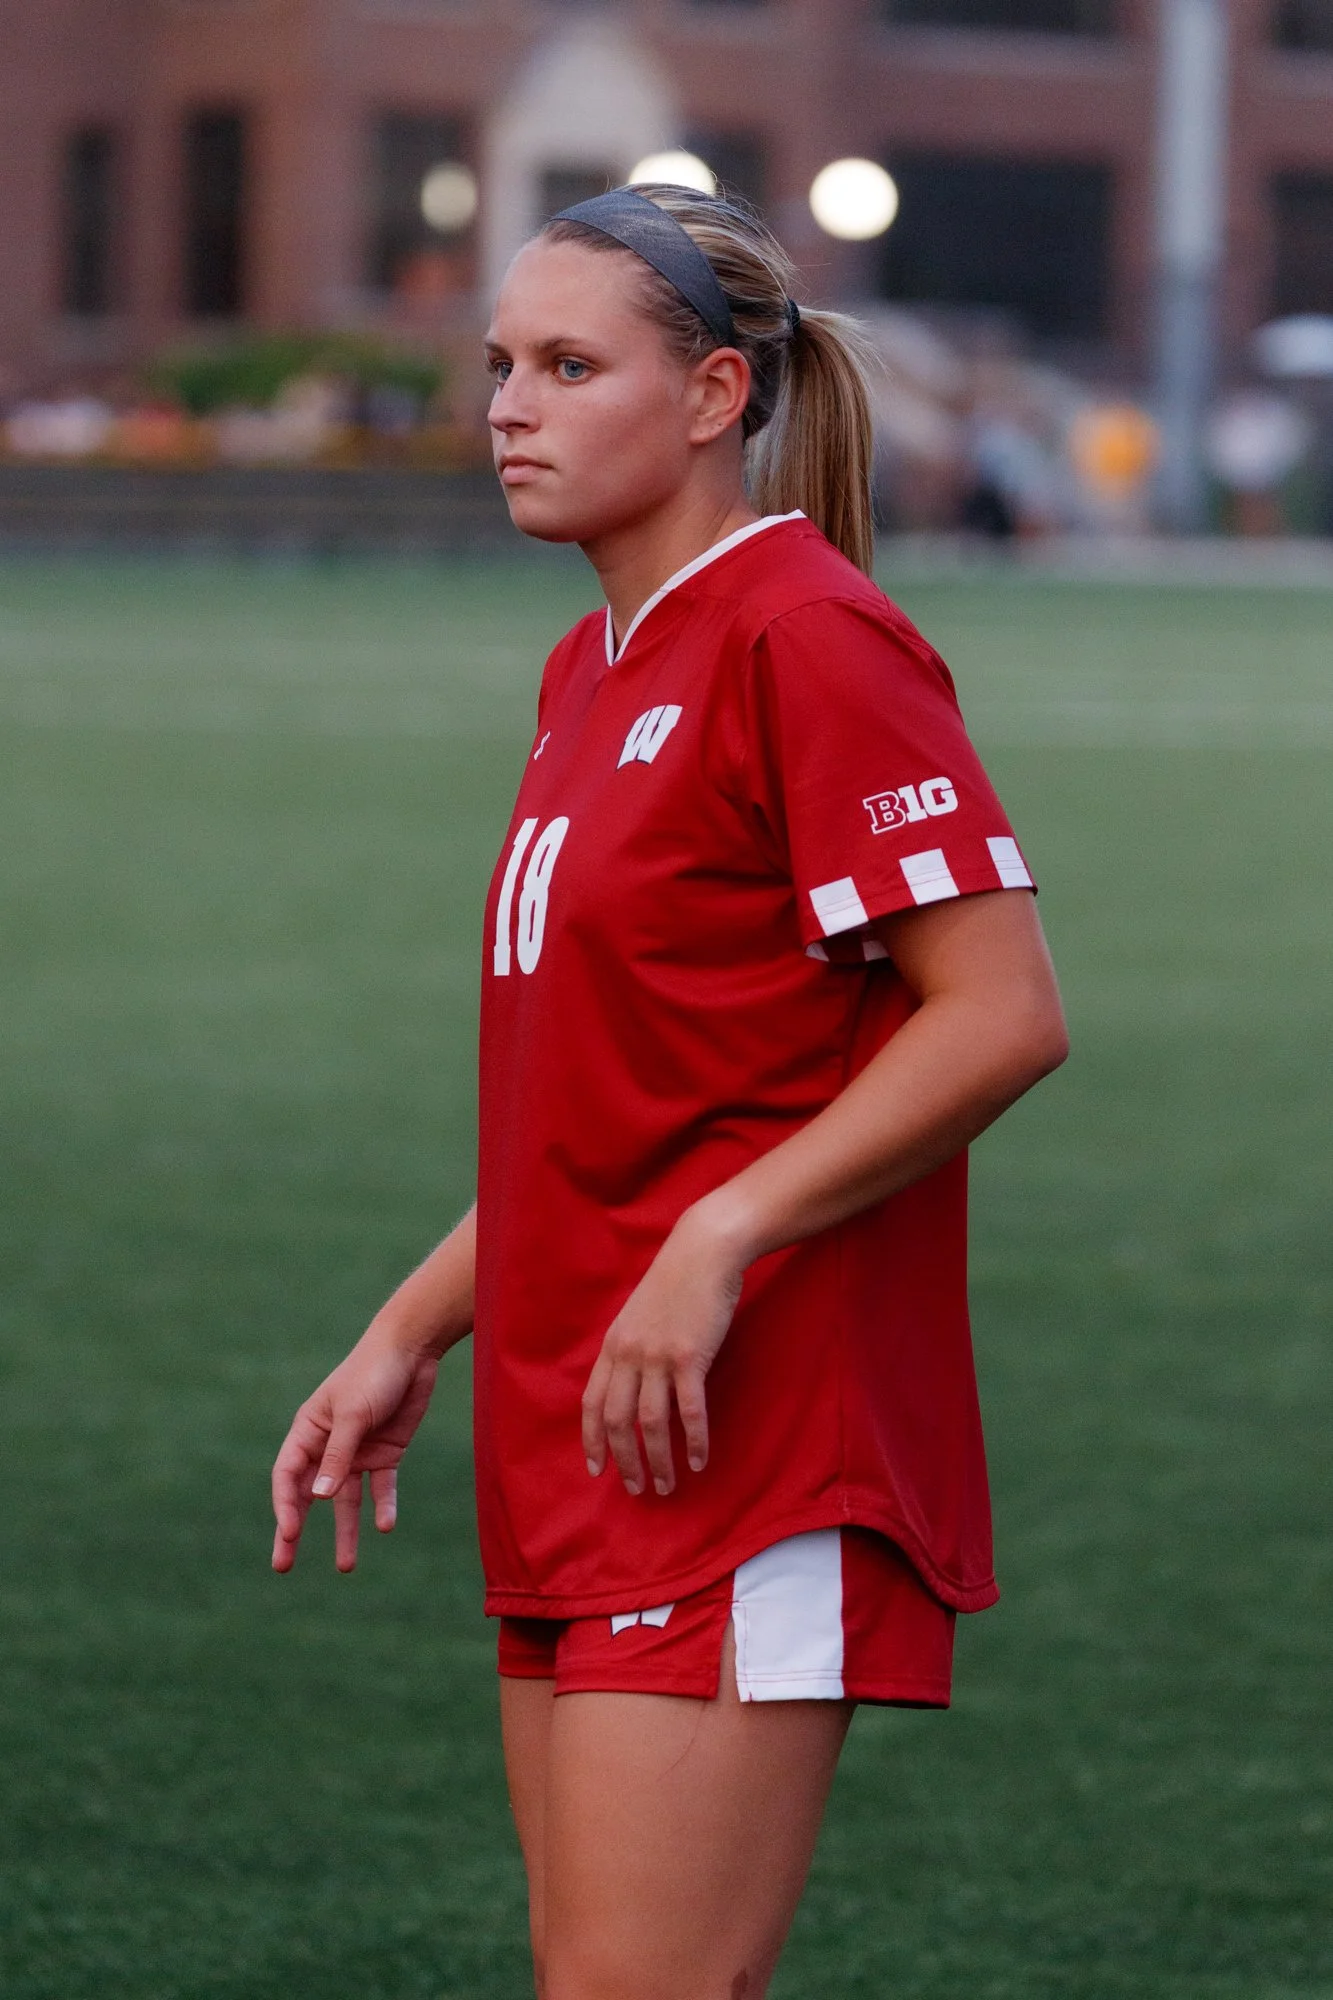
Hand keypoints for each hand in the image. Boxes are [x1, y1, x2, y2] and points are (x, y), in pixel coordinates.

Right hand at [271, 1328, 438, 1573]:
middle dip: (295, 1530)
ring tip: (346, 1566)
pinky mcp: (386, 1453)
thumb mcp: (353, 1415)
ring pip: (346, 1500)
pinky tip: (385, 1527)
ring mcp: (358, 1452)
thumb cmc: (373, 1373)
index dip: (285, 1506)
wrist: (413, 1350)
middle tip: (283, 1566)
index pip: (287, 1476)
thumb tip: (316, 1498)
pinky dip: (383, 1506)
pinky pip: (381, 1488)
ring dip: (346, 1530)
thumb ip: (337, 1456)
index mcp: (308, 1431)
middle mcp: (329, 1446)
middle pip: (308, 1495)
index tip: (289, 1533)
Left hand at [581, 1205, 746, 1498]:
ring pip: (651, 1422)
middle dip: (625, 1460)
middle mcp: (629, 1354)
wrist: (703, 1251)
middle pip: (618, 1421)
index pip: (592, 1403)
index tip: (596, 1469)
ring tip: (666, 1485)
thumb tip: (631, 1384)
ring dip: (658, 1460)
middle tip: (637, 1489)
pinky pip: (689, 1410)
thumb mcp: (639, 1315)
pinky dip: (694, 1440)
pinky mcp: (690, 1356)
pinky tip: (699, 1461)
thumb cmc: (676, 1282)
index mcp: (614, 1345)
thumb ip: (631, 1348)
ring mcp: (658, 1356)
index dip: (591, 1440)